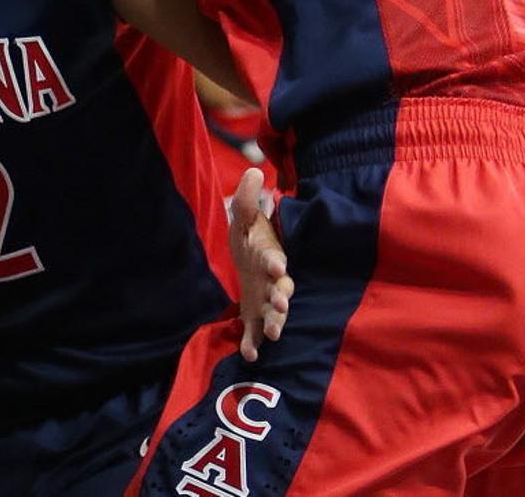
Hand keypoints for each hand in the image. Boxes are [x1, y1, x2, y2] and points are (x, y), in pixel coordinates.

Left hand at [230, 168, 292, 362]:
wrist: (251, 260)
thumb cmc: (251, 239)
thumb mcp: (243, 218)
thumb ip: (245, 198)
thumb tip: (252, 170)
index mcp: (271, 256)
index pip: (275, 260)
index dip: (276, 262)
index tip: (277, 265)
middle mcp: (272, 281)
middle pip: (281, 291)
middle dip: (281, 298)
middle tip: (281, 306)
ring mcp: (266, 300)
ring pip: (275, 313)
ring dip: (276, 322)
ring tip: (273, 332)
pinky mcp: (256, 315)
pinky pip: (256, 331)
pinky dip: (254, 343)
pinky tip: (249, 354)